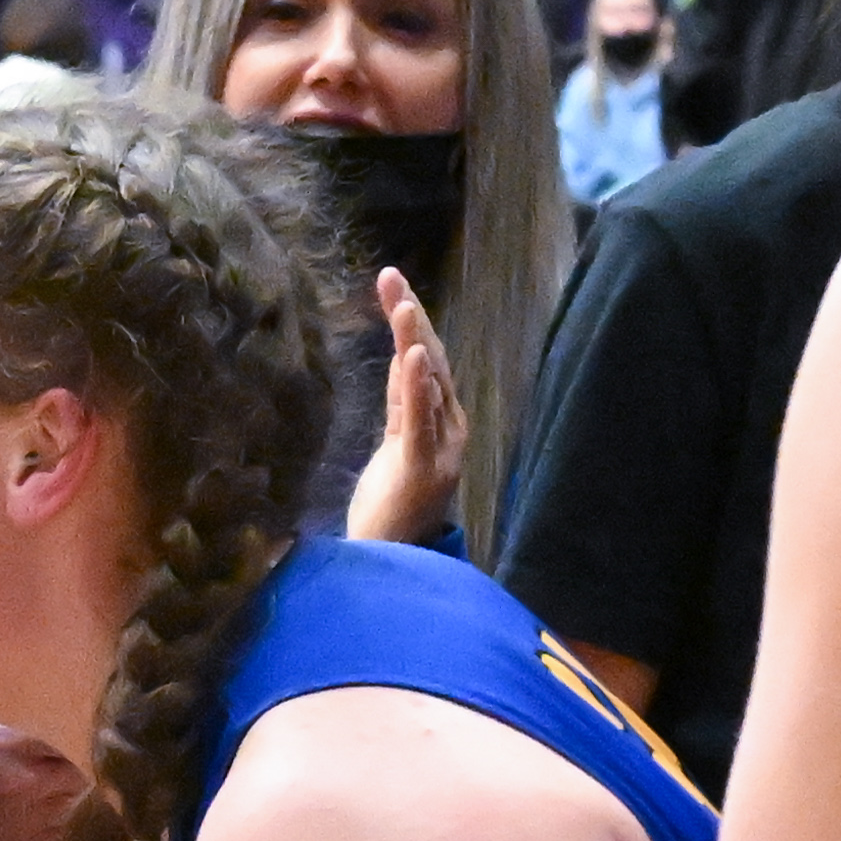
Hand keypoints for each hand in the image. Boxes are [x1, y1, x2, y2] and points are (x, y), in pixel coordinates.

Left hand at [343, 270, 467, 542]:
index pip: (424, 360)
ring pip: (427, 383)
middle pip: (429, 361)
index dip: (409, 322)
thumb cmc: (395, 506)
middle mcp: (449, 428)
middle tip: (392, 279)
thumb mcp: (397, 444)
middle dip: (411, 319)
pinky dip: (416, 385)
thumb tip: (402, 362)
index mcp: (442, 420)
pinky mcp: (419, 466)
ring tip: (402, 303)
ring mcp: (439, 447)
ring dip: (413, 340)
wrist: (395, 561)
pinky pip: (420, 419)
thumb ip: (404, 406)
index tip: (390, 284)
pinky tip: (410, 354)